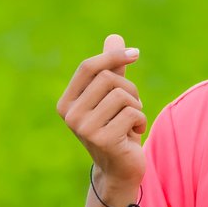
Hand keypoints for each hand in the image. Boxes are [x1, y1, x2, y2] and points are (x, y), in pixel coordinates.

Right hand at [56, 34, 146, 190]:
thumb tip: (114, 37)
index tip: (136, 53)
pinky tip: (133, 134)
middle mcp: (70, 115)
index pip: (88, 67)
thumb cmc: (117, 128)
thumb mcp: (113, 97)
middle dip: (130, 89)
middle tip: (132, 107)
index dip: (113, 56)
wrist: (120, 169)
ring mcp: (84, 128)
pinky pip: (132, 112)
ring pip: (123, 95)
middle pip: (109, 79)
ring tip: (131, 122)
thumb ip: (112, 69)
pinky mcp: (103, 139)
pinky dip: (141, 121)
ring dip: (136, 107)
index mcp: (67, 103)